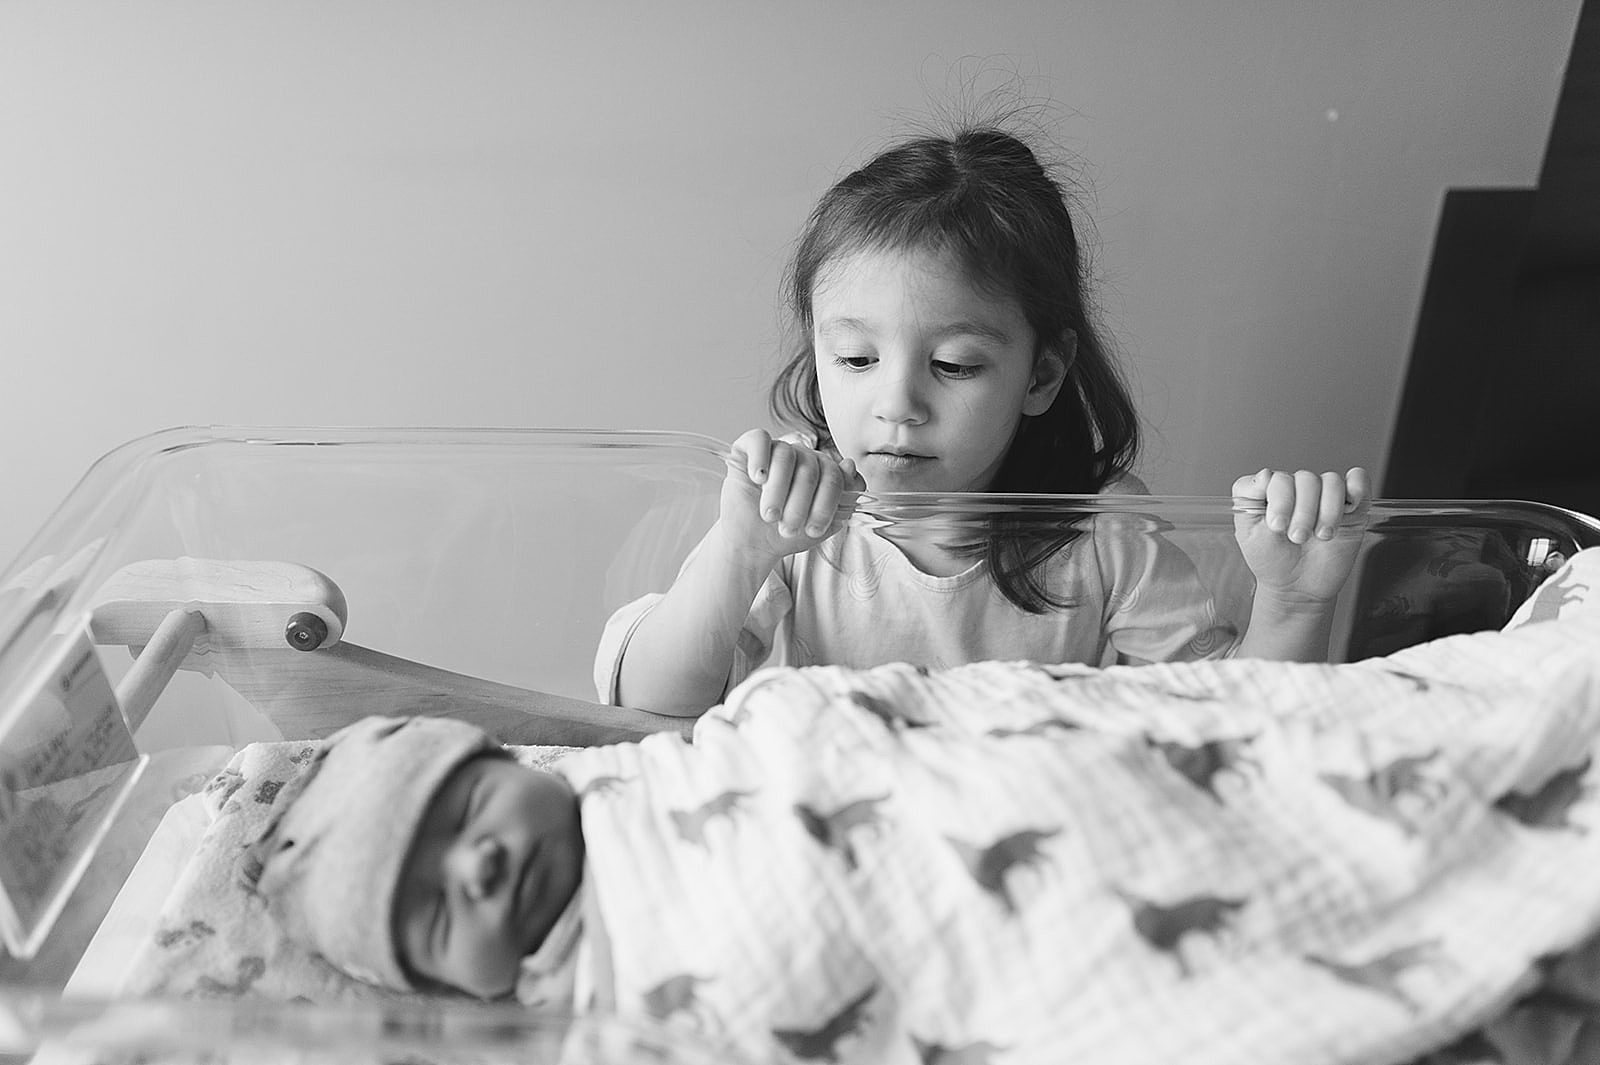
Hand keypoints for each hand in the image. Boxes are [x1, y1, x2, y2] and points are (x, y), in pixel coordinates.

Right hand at [718, 429, 864, 565]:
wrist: (750, 545)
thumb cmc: (785, 534)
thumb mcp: (822, 526)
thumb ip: (844, 500)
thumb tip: (850, 466)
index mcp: (823, 472)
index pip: (834, 475)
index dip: (826, 503)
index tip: (813, 529)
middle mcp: (802, 458)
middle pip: (811, 467)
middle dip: (800, 503)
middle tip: (788, 528)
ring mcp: (776, 451)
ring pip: (786, 455)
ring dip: (778, 490)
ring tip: (770, 515)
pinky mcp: (748, 449)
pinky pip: (759, 439)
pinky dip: (759, 458)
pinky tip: (758, 479)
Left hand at [1232, 467, 1370, 604]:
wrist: (1298, 589)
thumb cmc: (1272, 562)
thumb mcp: (1248, 534)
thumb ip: (1248, 498)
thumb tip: (1265, 473)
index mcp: (1270, 492)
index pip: (1275, 477)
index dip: (1279, 500)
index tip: (1276, 526)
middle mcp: (1297, 489)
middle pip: (1306, 479)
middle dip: (1303, 512)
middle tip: (1298, 538)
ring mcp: (1324, 496)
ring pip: (1332, 481)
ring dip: (1328, 511)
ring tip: (1322, 535)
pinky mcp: (1351, 506)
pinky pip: (1358, 480)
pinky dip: (1356, 490)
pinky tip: (1348, 510)